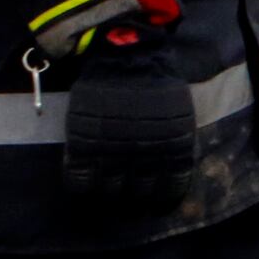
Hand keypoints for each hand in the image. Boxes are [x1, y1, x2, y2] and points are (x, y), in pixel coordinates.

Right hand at [62, 30, 194, 211]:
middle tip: (128, 197)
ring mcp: (112, 152)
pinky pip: (79, 181)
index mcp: (172, 151)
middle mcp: (145, 157)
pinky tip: (83, 185)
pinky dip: (80, 187)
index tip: (155, 202)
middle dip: (134, 201)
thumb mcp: (179, 116)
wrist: (125, 55)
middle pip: (138, 196)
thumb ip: (174, 145)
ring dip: (109, 196)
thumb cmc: (157, 82)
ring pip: (110, 193)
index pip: (169, 191)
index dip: (161, 201)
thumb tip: (170, 171)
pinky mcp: (84, 146)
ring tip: (107, 192)